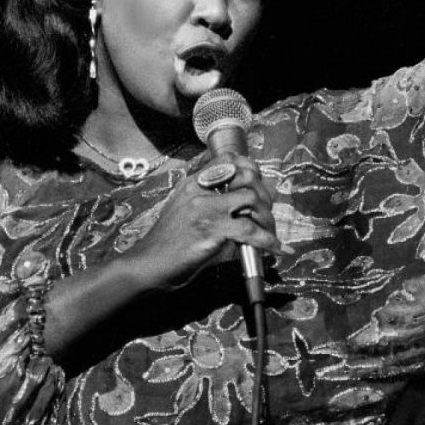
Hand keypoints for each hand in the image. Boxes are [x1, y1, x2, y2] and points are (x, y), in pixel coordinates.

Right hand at [119, 154, 287, 293]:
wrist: (147, 265)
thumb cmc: (168, 243)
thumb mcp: (184, 211)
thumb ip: (209, 202)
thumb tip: (245, 203)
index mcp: (192, 183)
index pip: (228, 160)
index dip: (251, 169)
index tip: (260, 186)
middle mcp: (199, 189)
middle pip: (246, 176)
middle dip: (265, 195)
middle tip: (268, 216)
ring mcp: (205, 208)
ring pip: (251, 199)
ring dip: (268, 218)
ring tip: (271, 235)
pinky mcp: (210, 230)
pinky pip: (250, 230)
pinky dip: (268, 241)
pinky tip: (277, 250)